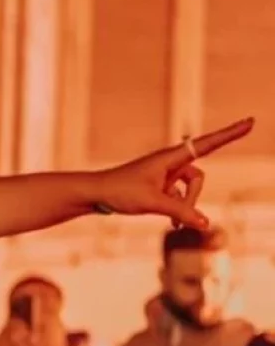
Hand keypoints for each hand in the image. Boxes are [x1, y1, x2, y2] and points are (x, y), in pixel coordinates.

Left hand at [94, 118, 252, 227]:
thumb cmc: (120, 191)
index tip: (250, 122)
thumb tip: (205, 223)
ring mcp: (164, 174)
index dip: (230, 134)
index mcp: (170, 158)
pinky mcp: (159, 185)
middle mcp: (170, 162)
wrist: (94, 193)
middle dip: (193, 197)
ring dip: (183, 205)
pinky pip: (178, 197)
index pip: (207, 143)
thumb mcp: (153, 203)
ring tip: (171, 221)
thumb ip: (181, 212)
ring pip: (188, 190)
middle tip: (176, 216)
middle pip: (197, 178)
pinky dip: (177, 208)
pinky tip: (171, 223)